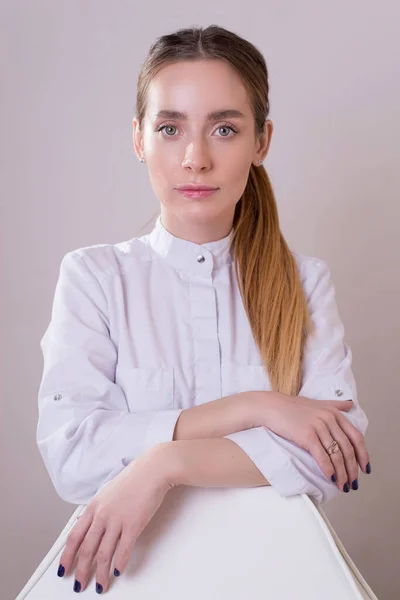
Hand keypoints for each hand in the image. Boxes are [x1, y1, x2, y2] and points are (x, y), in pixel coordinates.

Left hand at [57, 445, 173, 593]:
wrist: (152, 470)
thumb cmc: (134, 479)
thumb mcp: (108, 493)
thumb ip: (99, 510)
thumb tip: (94, 527)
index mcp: (94, 507)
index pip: (74, 536)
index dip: (67, 556)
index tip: (63, 569)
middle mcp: (102, 514)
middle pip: (86, 549)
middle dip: (80, 571)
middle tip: (79, 585)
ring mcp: (117, 520)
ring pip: (103, 553)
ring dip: (100, 574)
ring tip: (99, 586)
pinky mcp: (133, 524)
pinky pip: (123, 549)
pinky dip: (119, 563)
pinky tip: (118, 572)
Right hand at [252, 392, 369, 491]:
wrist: (271, 407)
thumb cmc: (292, 407)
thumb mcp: (317, 403)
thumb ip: (335, 405)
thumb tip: (350, 404)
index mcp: (334, 413)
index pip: (356, 437)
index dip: (363, 455)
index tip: (364, 469)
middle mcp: (329, 419)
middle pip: (348, 449)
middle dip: (352, 469)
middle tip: (353, 484)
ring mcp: (319, 427)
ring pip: (336, 455)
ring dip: (342, 474)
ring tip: (343, 486)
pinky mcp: (307, 436)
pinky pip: (322, 456)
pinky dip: (329, 469)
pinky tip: (331, 478)